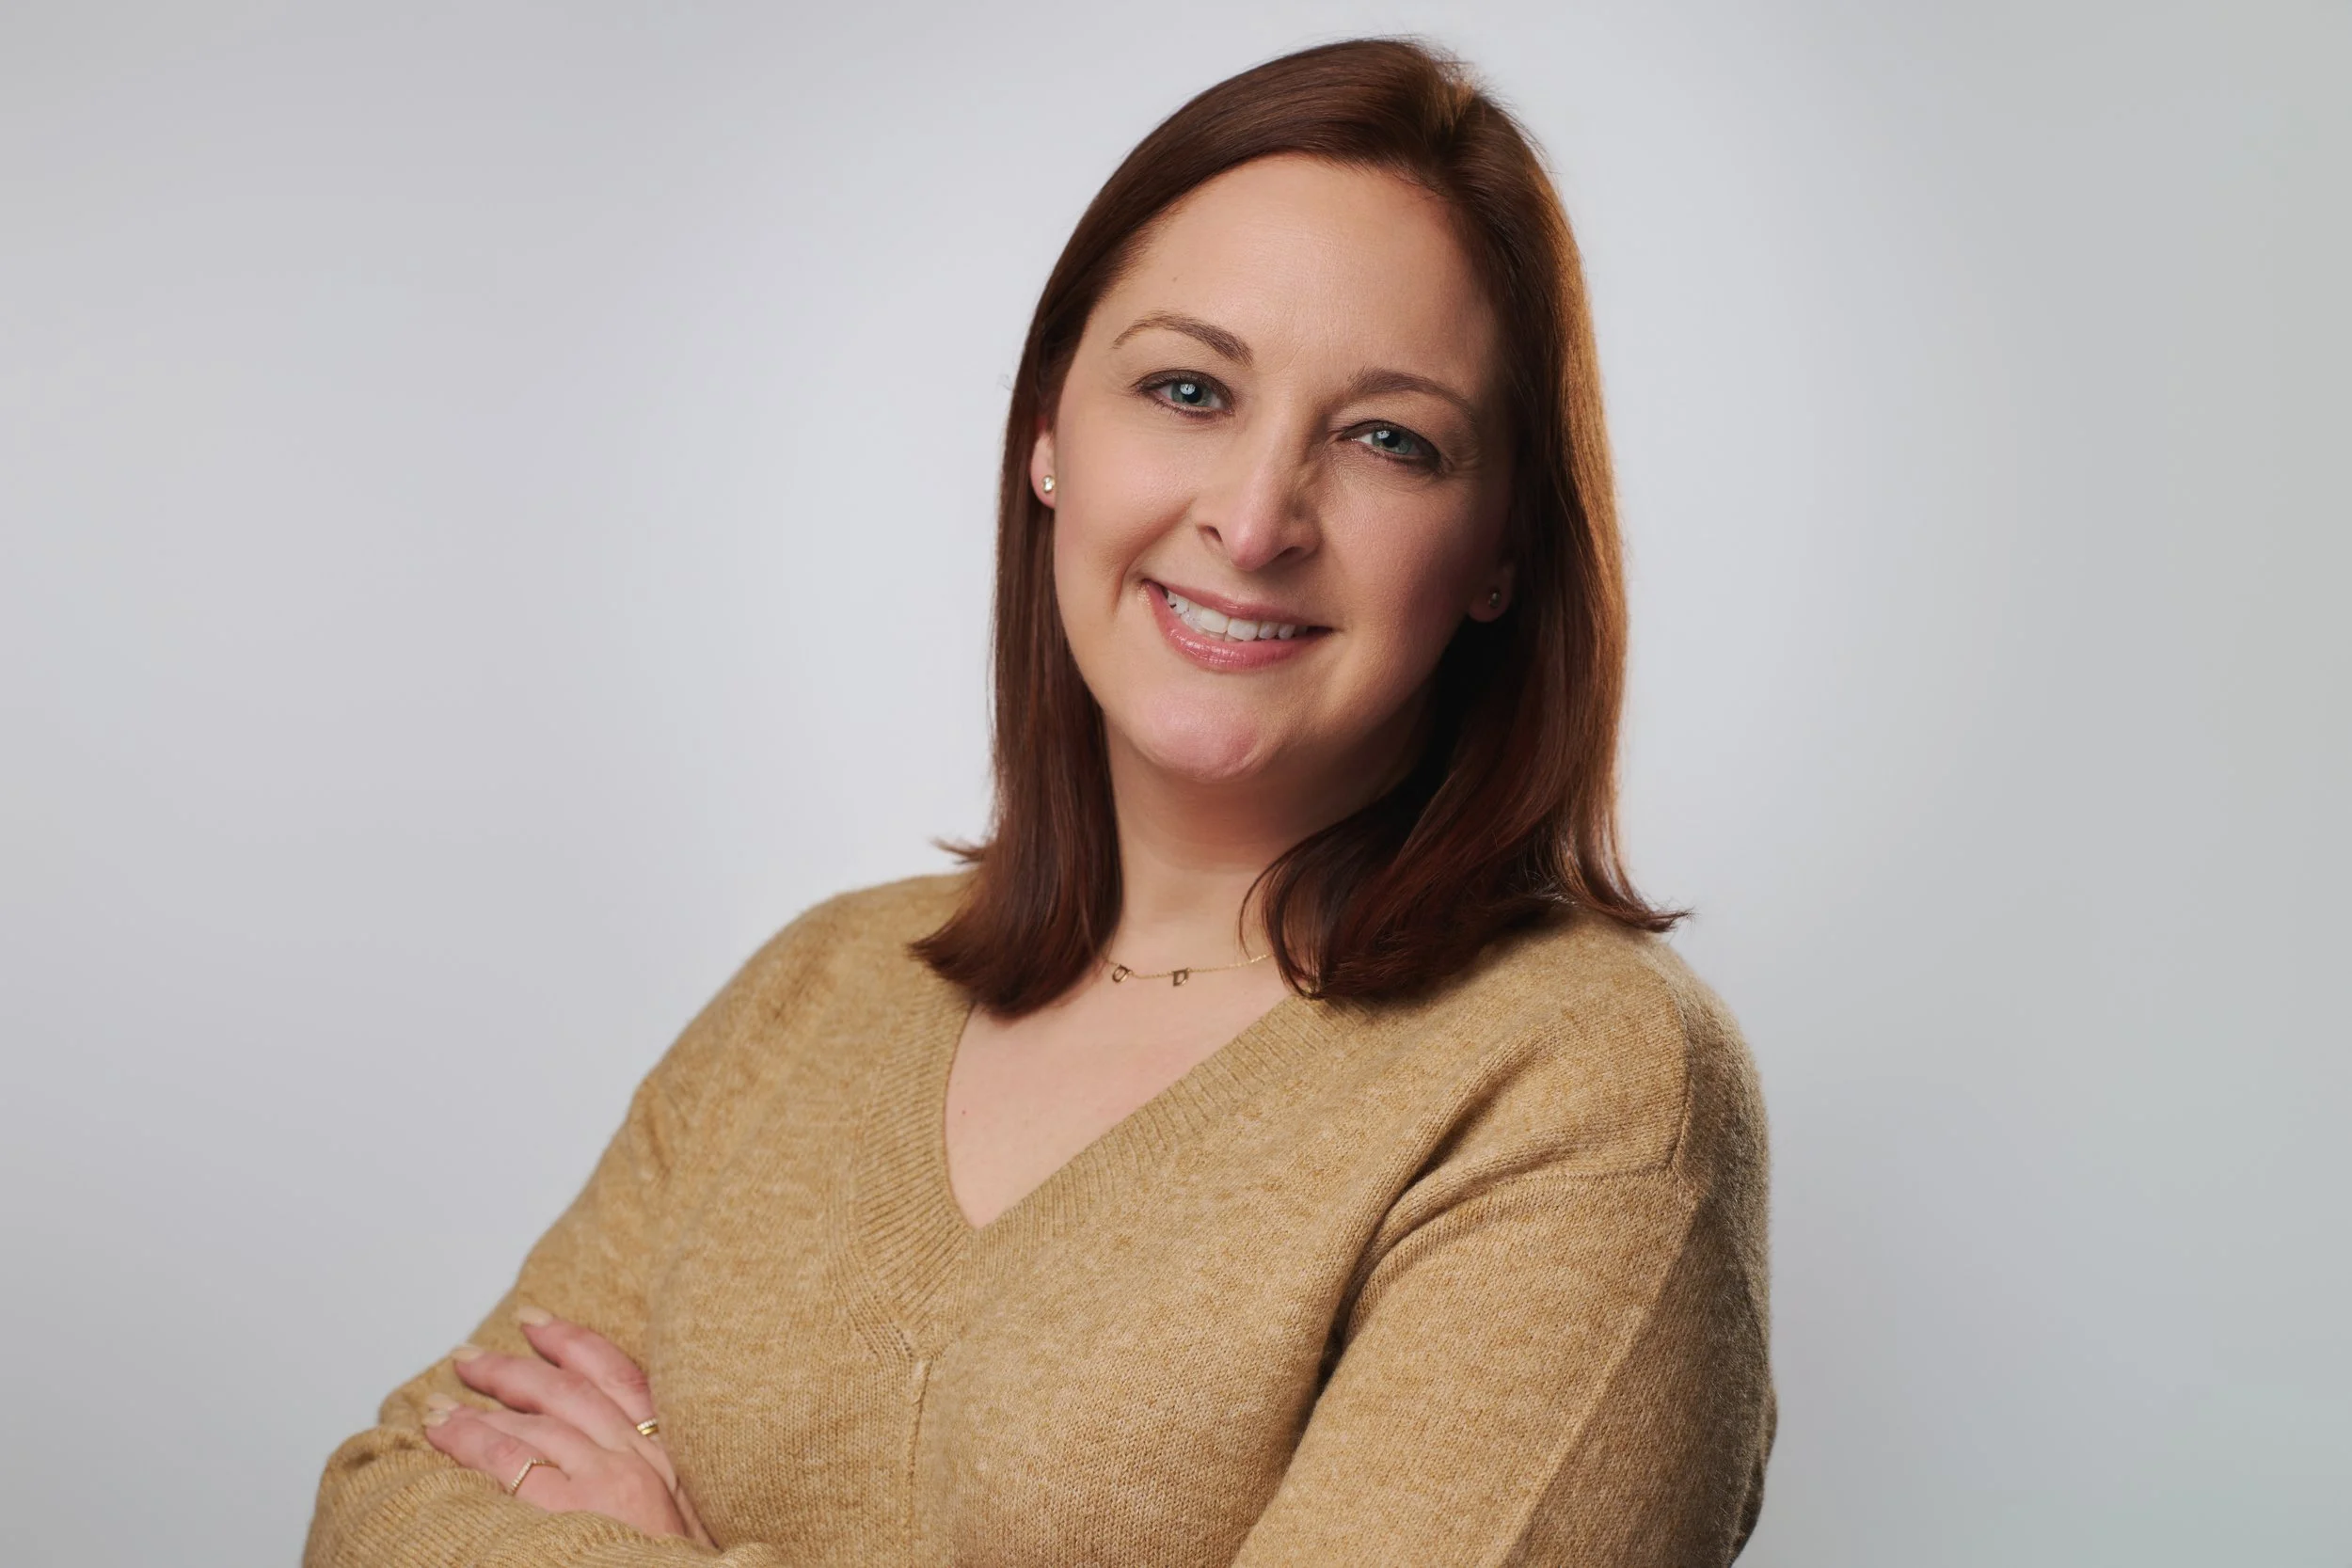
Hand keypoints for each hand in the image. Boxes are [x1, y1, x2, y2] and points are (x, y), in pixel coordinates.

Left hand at [422, 1308, 713, 1545]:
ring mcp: (606, 1481)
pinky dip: (471, 1440)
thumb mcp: (683, 1515)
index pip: (619, 1377)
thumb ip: (650, 1479)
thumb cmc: (674, 1562)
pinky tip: (443, 1433)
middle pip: (567, 1391)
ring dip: (480, 1407)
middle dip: (513, 1367)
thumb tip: (600, 1458)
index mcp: (670, 1456)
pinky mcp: (573, 1510)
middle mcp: (639, 1458)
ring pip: (532, 1421)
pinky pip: (509, 1460)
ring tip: (441, 1406)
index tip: (536, 1321)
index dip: (572, 1343)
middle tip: (468, 1358)